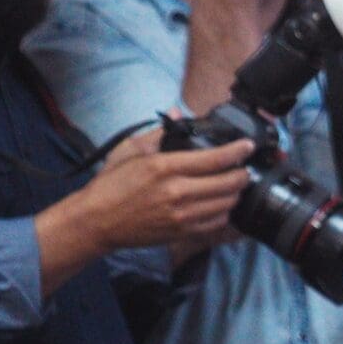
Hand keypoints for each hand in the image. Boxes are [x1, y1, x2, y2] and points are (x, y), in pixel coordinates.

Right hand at [66, 128, 252, 251]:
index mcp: (165, 167)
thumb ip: (159, 131)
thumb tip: (178, 111)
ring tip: (233, 185)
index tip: (247, 145)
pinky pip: (216, 222)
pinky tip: (220, 203)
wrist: (95, 221)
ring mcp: (181, 215)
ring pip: (226, 204)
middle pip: (228, 183)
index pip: (214, 158)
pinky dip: (224, 212)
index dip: (237, 150)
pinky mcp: (181, 232)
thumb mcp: (129, 150)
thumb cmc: (110, 185)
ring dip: (235, 193)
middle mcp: (176, 192)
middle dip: (242, 173)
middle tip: (243, 167)